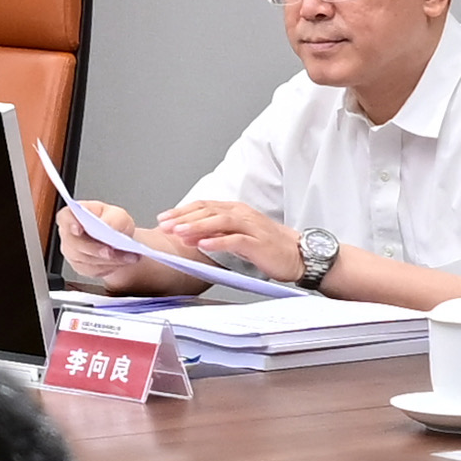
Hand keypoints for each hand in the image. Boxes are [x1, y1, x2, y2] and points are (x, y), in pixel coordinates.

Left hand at [167, 204, 304, 286]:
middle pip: (208, 211)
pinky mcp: (258, 242)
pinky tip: (203, 245)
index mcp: (235, 210)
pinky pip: (235, 240)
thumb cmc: (267, 246)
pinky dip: (218, 242)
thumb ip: (216, 233)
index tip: (163, 218)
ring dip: (197, 226)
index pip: (204, 206)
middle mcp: (242, 214)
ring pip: (219, 222)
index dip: (182, 211)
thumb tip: (188, 235)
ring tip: (179, 232)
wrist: (298, 254)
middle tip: (164, 225)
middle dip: (183, 217)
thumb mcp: (237, 235)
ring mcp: (250, 227)